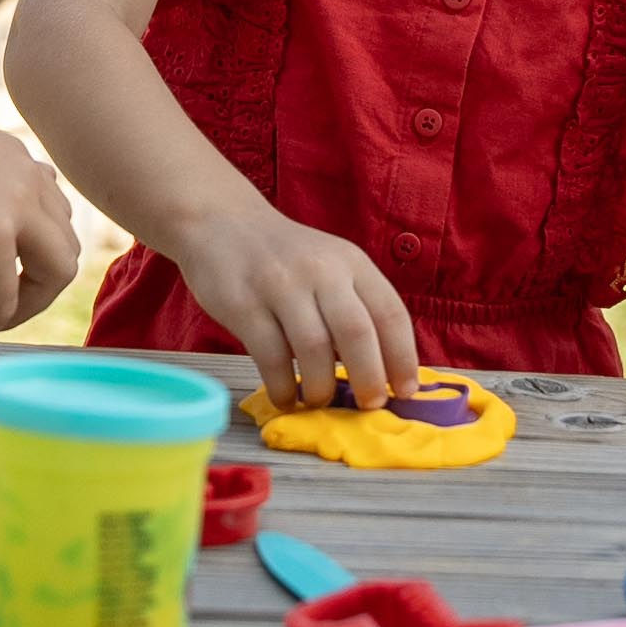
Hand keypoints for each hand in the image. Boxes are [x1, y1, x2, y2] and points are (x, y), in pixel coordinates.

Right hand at [170, 205, 419, 409]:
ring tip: (320, 401)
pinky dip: (283, 386)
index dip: (403, 357)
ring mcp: (280, 285)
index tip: (405, 391)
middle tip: (368, 405)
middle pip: (357, 332)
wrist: (220, 221)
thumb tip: (380, 372)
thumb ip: (354, 307)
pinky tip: (287, 398)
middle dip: (369, 378)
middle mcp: (321, 270)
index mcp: (351, 262)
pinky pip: (270, 356)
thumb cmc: (285, 257)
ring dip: (323, 386)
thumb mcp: (329, 266)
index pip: (390, 313)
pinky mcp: (243, 303)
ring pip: (314, 348)